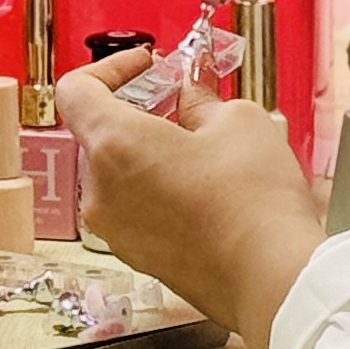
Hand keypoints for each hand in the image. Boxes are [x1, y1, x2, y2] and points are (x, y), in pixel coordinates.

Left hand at [54, 48, 323, 348]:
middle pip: (100, 133)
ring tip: (205, 149)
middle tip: (184, 103)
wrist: (273, 281)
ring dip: (152, 153)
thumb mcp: (237, 121)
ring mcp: (116, 231)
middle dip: (141, 111)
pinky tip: (206, 189)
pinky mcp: (138, 257)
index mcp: (114, 145)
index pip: (76, 90)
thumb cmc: (254, 204)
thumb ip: (200, 98)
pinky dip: (159, 189)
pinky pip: (136, 208)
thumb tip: (191, 93)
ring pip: (120, 174)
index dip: (111, 67)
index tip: (146, 67)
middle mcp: (101, 192)